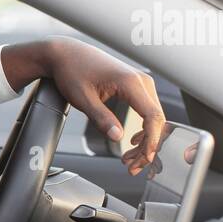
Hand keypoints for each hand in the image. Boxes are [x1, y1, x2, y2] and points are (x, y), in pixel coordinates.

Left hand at [1, 37, 167, 175]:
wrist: (66, 54)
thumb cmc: (72, 72)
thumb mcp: (82, 99)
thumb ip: (101, 118)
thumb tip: (118, 138)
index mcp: (130, 82)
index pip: (152, 116)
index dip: (152, 141)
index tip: (145, 158)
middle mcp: (140, 80)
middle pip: (156, 120)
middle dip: (148, 146)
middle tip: (133, 167)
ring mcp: (140, 82)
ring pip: (153, 117)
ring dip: (145, 140)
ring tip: (130, 160)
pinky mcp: (135, 86)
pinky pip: (146, 110)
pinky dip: (142, 129)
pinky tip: (131, 143)